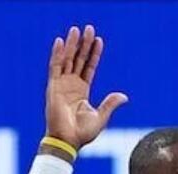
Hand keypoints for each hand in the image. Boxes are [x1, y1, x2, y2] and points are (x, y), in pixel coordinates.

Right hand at [45, 25, 127, 149]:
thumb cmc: (82, 133)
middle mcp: (71, 86)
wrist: (68, 141)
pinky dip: (57, 54)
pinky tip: (61, 41)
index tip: (99, 40)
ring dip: (72, 45)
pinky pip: (54, 67)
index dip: (94, 54)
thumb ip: (110, 103)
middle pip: (78, 60)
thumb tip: (124, 96)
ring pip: (67, 60)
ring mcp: (61, 85)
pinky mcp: (53, 87)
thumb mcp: (101, 116)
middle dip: (83, 44)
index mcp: (81, 92)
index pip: (89, 67)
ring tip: (77, 29)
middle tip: (88, 28)